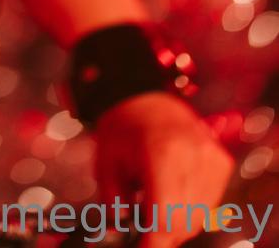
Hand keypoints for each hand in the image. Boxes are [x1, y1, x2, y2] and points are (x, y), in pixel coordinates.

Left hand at [93, 91, 234, 245]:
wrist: (144, 94)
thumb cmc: (122, 125)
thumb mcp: (106, 161)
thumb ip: (114, 202)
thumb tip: (125, 233)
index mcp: (162, 153)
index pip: (165, 217)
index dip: (152, 242)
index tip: (142, 246)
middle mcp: (193, 156)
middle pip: (183, 221)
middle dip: (162, 234)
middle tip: (144, 230)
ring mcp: (211, 158)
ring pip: (198, 217)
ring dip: (177, 223)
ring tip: (155, 206)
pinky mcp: (221, 161)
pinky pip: (209, 203)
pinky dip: (190, 209)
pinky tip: (171, 195)